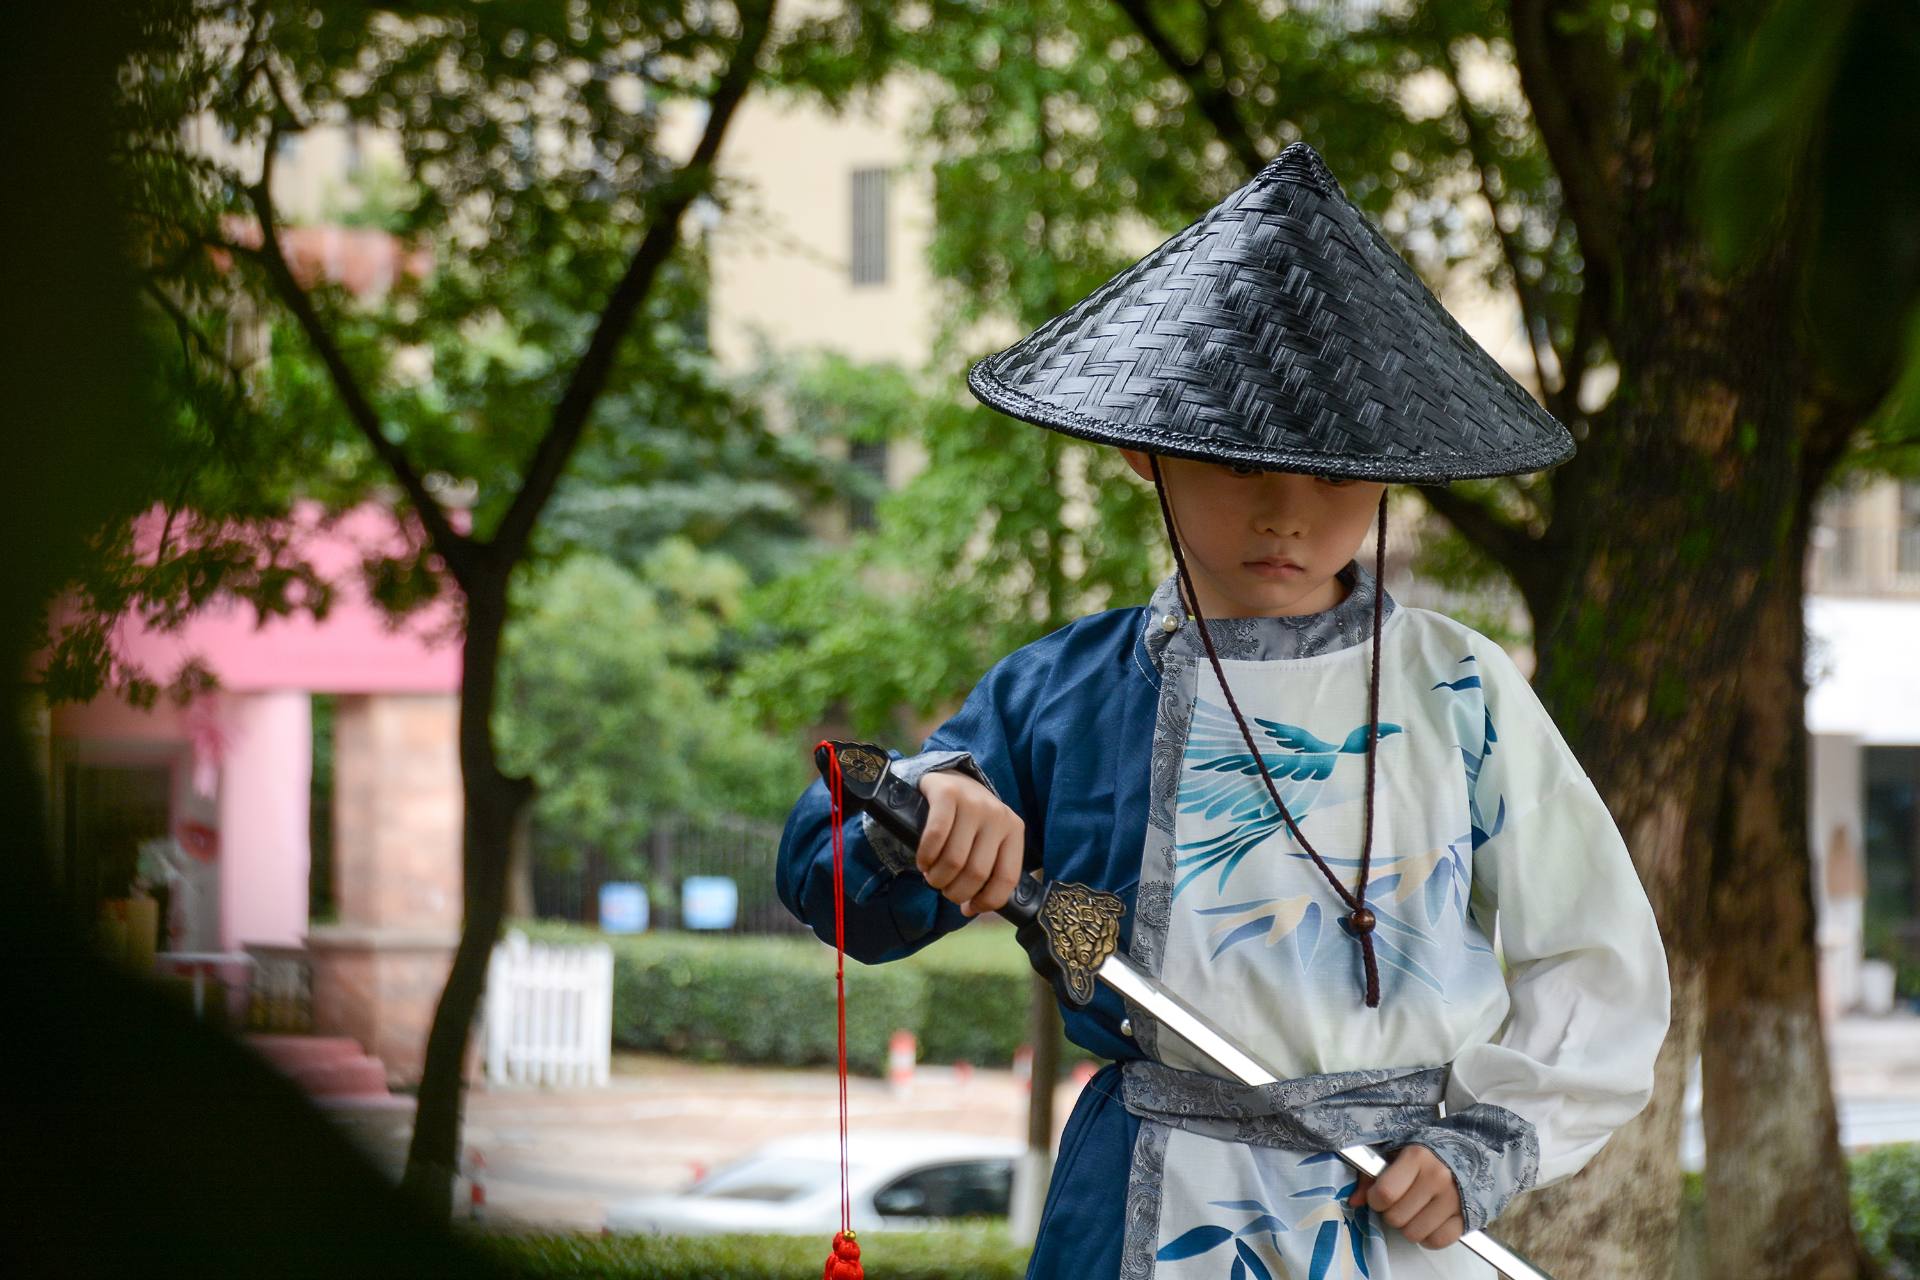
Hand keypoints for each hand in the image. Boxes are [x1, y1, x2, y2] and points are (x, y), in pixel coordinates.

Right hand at [916, 770, 1024, 917]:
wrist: (948, 778)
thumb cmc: (968, 822)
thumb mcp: (987, 841)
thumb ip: (987, 870)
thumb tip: (971, 909)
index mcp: (1014, 830)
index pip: (1007, 878)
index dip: (986, 901)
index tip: (968, 908)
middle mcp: (998, 815)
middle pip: (976, 873)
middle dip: (955, 892)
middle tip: (944, 889)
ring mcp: (974, 802)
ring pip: (954, 859)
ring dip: (937, 878)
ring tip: (932, 877)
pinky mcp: (947, 793)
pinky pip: (935, 836)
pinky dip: (926, 857)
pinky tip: (923, 862)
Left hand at [1347, 1145, 1464, 1249]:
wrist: (1474, 1152)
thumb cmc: (1430, 1152)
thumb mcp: (1397, 1152)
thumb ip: (1371, 1175)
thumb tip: (1354, 1201)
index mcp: (1417, 1156)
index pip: (1385, 1193)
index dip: (1376, 1199)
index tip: (1380, 1195)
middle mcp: (1437, 1177)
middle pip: (1396, 1217)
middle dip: (1392, 1213)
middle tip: (1401, 1202)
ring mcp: (1454, 1199)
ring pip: (1414, 1233)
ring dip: (1409, 1226)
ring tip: (1415, 1210)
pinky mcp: (1467, 1217)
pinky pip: (1437, 1241)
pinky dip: (1428, 1237)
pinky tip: (1429, 1222)